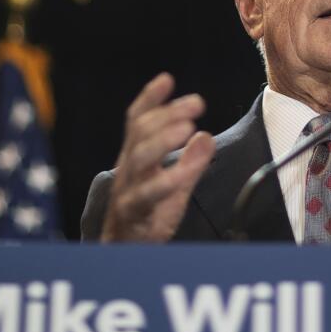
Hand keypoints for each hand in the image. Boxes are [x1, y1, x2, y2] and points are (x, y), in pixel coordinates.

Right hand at [100, 72, 215, 241]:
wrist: (125, 252)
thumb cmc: (149, 214)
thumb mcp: (174, 184)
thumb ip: (190, 161)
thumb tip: (206, 136)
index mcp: (136, 157)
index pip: (137, 121)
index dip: (149, 99)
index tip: (166, 79)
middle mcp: (129, 169)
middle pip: (140, 132)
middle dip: (167, 114)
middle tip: (196, 103)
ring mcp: (128, 190)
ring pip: (138, 158)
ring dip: (163, 140)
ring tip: (188, 128)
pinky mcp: (132, 213)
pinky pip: (146, 196)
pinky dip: (165, 181)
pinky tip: (184, 173)